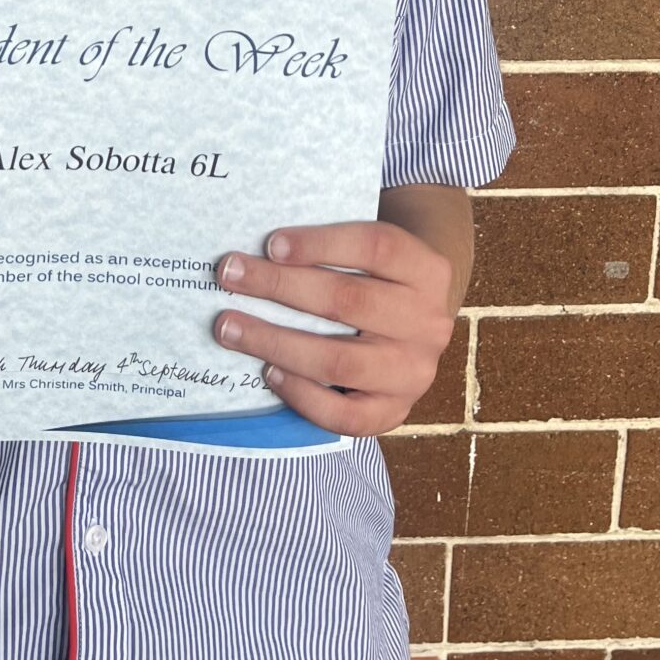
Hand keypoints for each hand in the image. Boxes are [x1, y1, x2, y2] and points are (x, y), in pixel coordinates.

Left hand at [212, 221, 455, 436]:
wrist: (419, 327)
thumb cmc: (379, 280)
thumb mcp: (377, 256)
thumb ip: (333, 249)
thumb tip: (260, 251)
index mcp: (428, 271)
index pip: (376, 247)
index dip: (320, 244)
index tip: (270, 243)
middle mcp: (428, 323)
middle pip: (348, 301)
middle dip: (279, 286)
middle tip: (230, 275)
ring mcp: (414, 373)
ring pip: (338, 361)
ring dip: (276, 342)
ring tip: (230, 327)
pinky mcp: (395, 412)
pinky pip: (344, 416)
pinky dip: (302, 395)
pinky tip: (269, 372)